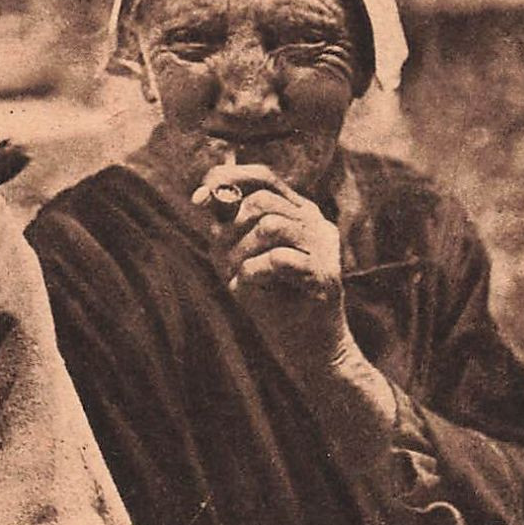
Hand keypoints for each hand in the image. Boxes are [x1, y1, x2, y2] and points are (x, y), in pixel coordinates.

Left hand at [192, 163, 347, 380]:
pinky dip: (254, 274)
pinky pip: (277, 259)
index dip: (227, 180)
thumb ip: (225, 226)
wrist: (306, 348)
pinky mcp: (325, 274)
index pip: (264, 176)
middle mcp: (315, 222)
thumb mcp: (238, 257)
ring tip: (242, 278)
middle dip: (230, 231)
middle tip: (227, 264)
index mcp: (297, 212)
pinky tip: (257, 289)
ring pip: (269, 226)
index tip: (198, 199)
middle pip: (262, 202)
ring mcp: (324, 247)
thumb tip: (202, 196)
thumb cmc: (271, 300)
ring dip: (241, 255)